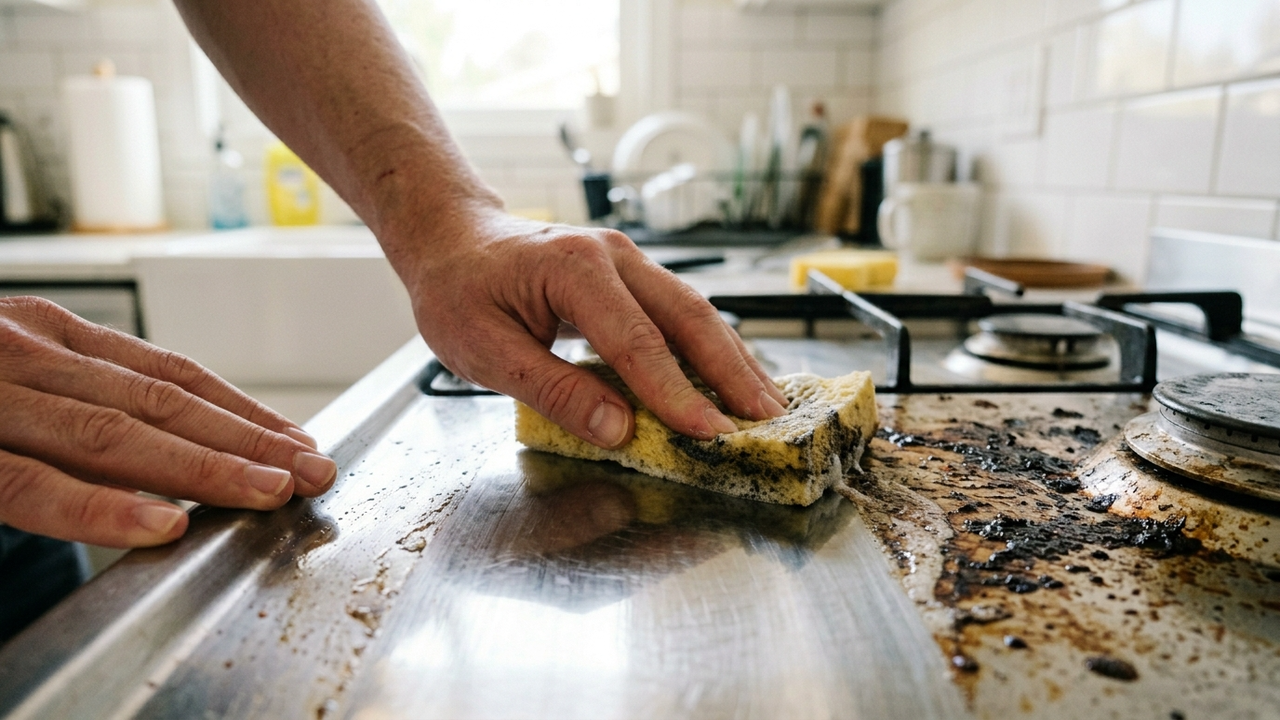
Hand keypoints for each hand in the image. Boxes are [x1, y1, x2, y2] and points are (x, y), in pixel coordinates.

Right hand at [0, 297, 336, 547]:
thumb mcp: (13, 374)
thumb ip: (78, 401)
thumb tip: (175, 450)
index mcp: (49, 334)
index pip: (167, 373)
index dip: (241, 410)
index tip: (298, 441)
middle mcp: (27, 353)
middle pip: (159, 402)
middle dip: (246, 441)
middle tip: (312, 472)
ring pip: (113, 436)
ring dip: (203, 470)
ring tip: (270, 493)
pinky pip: (29, 485)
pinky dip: (100, 507)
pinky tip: (164, 525)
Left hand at [393, 205, 788, 448]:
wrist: (451, 237)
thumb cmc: (459, 290)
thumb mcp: (485, 349)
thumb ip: (553, 389)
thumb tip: (616, 429)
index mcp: (574, 269)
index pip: (637, 342)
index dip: (676, 394)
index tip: (709, 436)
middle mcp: (613, 256)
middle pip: (688, 316)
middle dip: (732, 372)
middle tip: (767, 422)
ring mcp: (627, 261)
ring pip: (695, 311)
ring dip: (732, 360)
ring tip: (765, 406)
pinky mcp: (631, 276)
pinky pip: (679, 313)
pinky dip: (710, 348)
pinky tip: (730, 379)